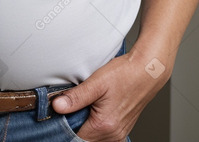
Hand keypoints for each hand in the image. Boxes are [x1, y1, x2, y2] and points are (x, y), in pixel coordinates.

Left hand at [52, 50, 168, 141]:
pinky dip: (94, 126)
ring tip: (82, 106)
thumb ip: (75, 97)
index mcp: (104, 126)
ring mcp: (119, 132)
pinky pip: (103, 134)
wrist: (147, 70)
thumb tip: (56, 106)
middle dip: (73, 125)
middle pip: (84, 139)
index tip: (58, 115)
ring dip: (84, 126)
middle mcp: (113, 134)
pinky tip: (92, 110)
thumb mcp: (96, 82)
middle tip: (69, 107)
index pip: (75, 138)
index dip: (63, 126)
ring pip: (93, 138)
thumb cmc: (125, 74)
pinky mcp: (122, 128)